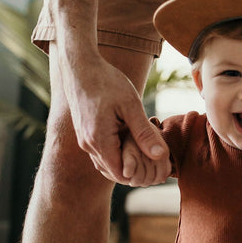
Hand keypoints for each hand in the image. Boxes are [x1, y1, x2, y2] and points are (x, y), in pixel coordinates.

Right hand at [59, 51, 170, 183]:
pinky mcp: (84, 135)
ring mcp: (84, 141)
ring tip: (143, 145)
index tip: (155, 162)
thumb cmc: (106, 81)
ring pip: (107, 164)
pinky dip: (116, 152)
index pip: (121, 174)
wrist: (80, 67)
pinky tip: (129, 139)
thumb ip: (144, 133)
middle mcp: (88, 145)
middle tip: (152, 154)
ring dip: (124, 160)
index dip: (140, 173)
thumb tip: (161, 156)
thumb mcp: (131, 105)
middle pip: (114, 173)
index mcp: (99, 140)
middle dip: (134, 168)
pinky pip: (101, 154)